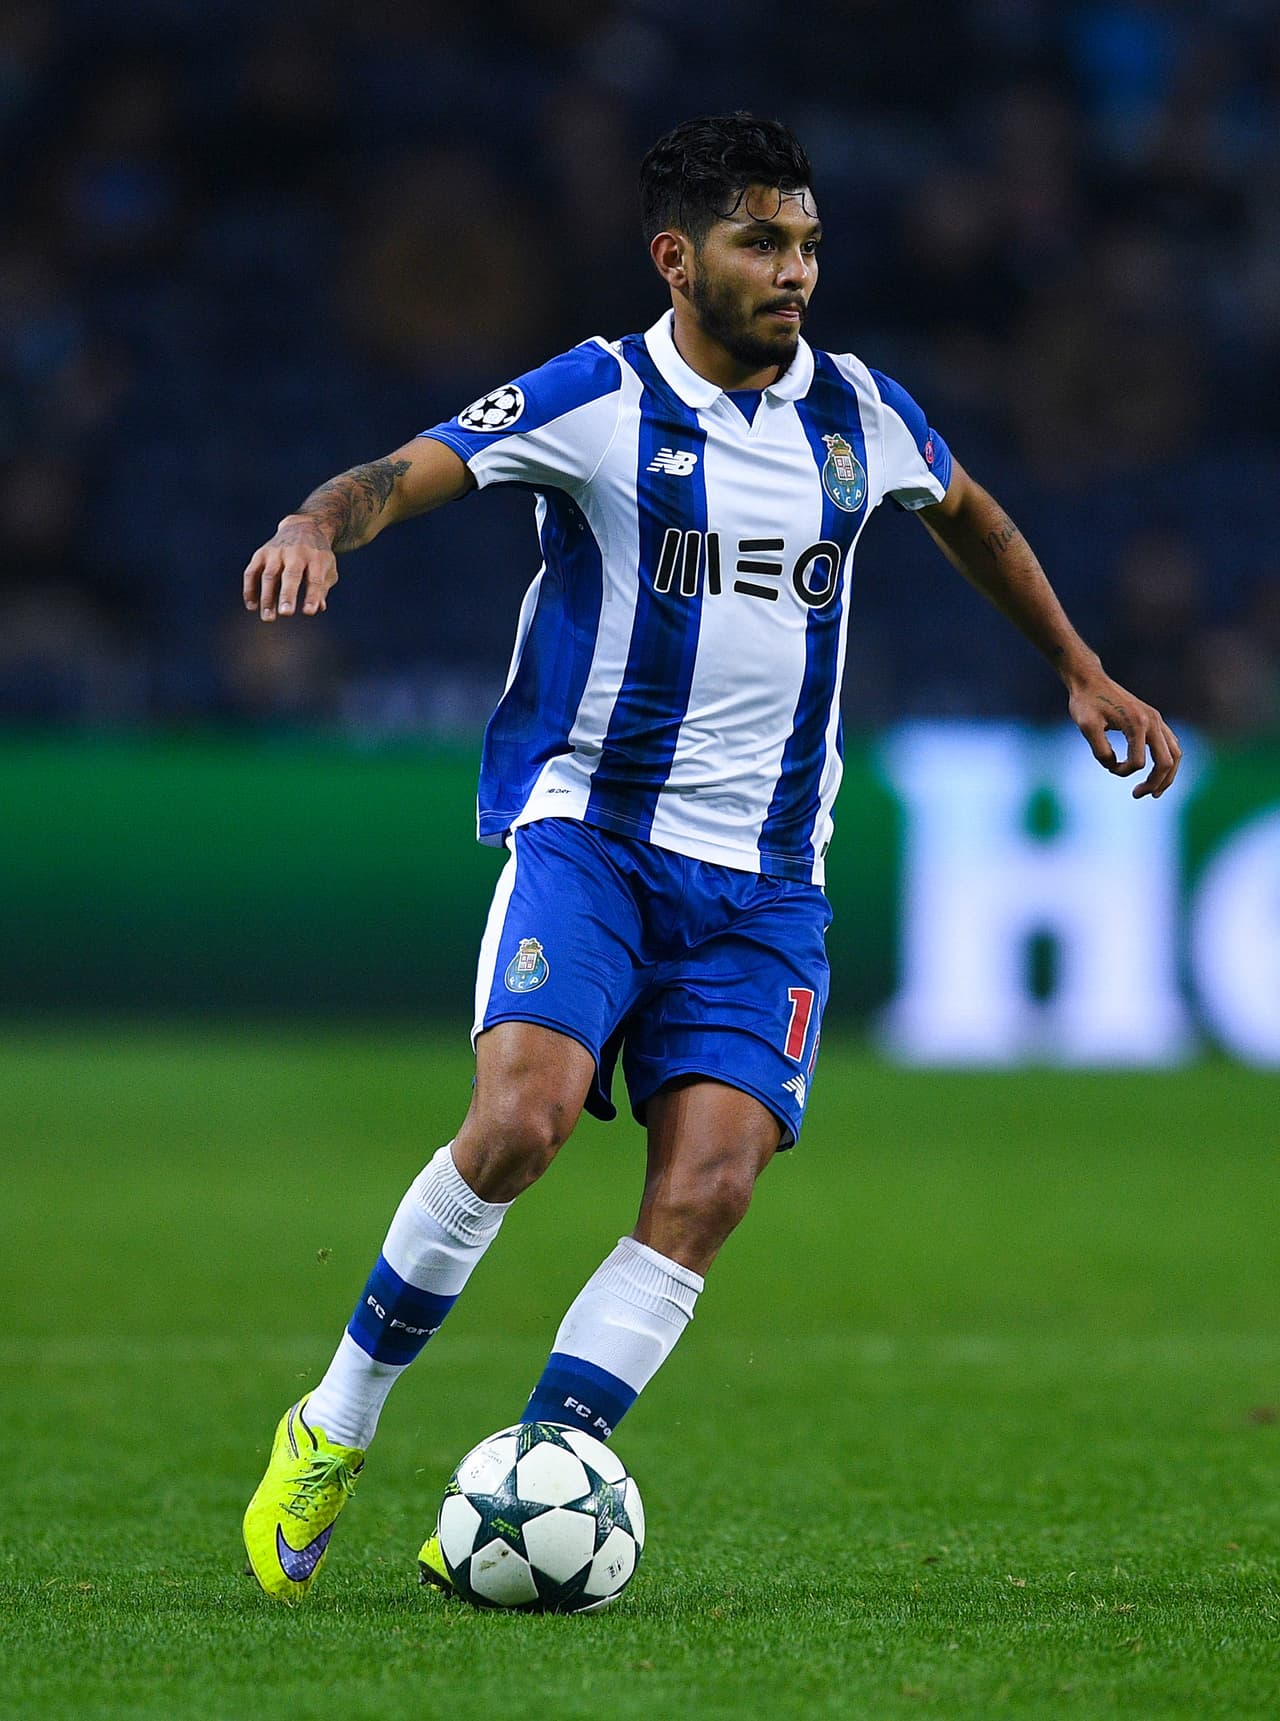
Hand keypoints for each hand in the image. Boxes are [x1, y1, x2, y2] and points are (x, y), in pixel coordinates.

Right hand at [242, 518, 337, 620]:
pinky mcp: (261, 554)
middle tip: (285, 613)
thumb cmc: (317, 556)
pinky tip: (252, 606)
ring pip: (269, 576)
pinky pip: (252, 573)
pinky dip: (250, 589)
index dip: (312, 596)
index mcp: (316, 558)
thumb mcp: (328, 569)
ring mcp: (276, 552)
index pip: (315, 579)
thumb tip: (319, 607)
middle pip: (290, 575)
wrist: (302, 528)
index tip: (308, 612)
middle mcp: (295, 553)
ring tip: (268, 618)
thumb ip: (323, 588)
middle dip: (288, 594)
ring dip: (267, 597)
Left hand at [1067, 672, 1181, 798]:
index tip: (1108, 767)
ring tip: (1153, 792)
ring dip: (1167, 776)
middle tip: (1137, 795)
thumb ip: (1100, 750)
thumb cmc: (1086, 703)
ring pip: (1175, 754)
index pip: (1138, 762)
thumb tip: (1114, 766)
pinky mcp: (1155, 719)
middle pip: (1167, 761)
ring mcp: (1157, 720)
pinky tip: (1156, 771)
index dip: (1122, 771)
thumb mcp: (1086, 726)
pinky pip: (1171, 745)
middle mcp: (1153, 721)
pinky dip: (1168, 761)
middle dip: (1154, 783)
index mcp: (1137, 724)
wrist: (1091, 681)